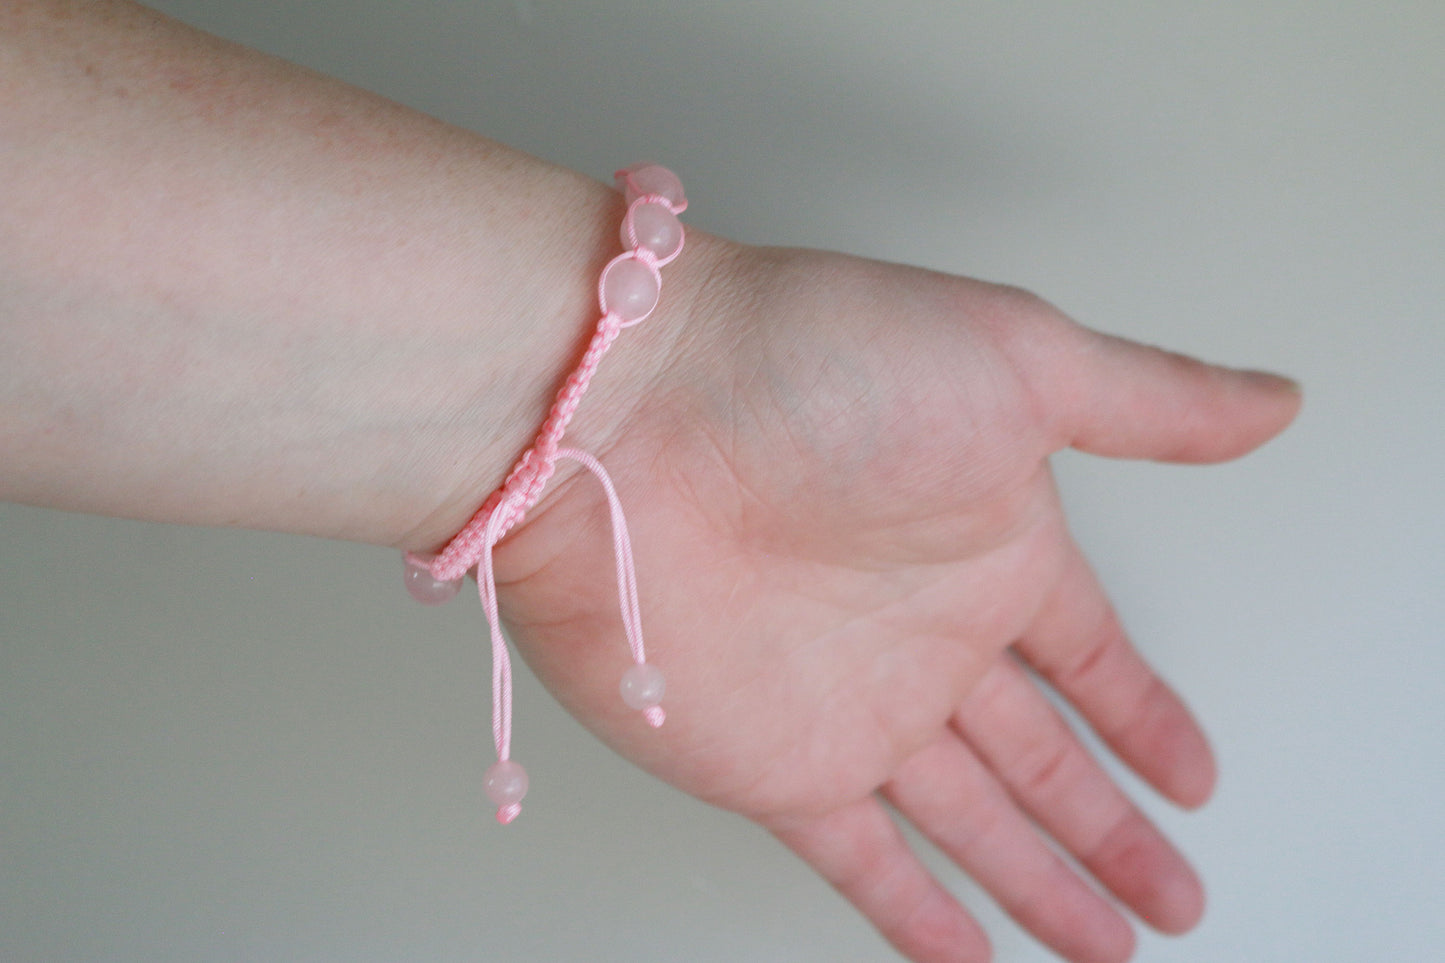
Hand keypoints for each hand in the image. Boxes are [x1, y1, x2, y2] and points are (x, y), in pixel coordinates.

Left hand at [485, 241, 1301, 962]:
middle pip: (1042, 758)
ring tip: (1107, 944)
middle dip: (1108, 829)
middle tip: (1170, 892)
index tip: (1190, 773)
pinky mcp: (777, 763)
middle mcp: (922, 631)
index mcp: (988, 543)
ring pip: (971, 822)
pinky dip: (919, 916)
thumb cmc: (809, 366)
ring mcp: (852, 704)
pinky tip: (971, 957)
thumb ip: (1149, 402)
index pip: (1090, 658)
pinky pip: (864, 861)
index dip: (1144, 718)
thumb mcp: (1019, 359)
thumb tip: (1272, 402)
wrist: (620, 419)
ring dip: (1039, 884)